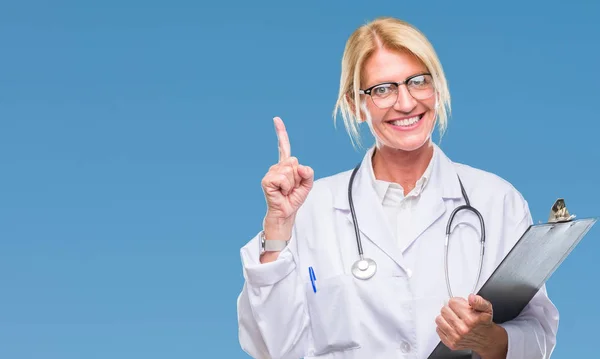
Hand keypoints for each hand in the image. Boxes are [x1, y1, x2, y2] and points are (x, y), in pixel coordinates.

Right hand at [261, 117, 313, 239]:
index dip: (280, 133)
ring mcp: (271, 173)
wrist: (286, 213)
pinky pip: (283, 178)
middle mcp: (276, 166)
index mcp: (285, 165)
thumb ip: (308, 173)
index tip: (276, 119)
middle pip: (294, 161)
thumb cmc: (293, 199)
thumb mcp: (307, 184)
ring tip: (286, 191)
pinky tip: (281, 192)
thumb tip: (300, 167)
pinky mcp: (267, 180)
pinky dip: (286, 187)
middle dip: (298, 177)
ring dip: (292, 184)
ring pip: (290, 171)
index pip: (284, 146)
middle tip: (292, 188)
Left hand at [435, 294, 507, 358]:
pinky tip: (452, 327)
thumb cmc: (483, 323)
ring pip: (439, 319)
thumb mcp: (486, 308)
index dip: (457, 302)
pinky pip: (438, 329)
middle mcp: (463, 329)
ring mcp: (456, 337)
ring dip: (445, 317)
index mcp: (471, 319)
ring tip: (453, 319)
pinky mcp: (451, 343)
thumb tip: (471, 298)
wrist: (486, 339)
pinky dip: (443, 327)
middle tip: (457, 312)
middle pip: (444, 310)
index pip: (452, 302)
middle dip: (450, 309)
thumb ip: (479, 301)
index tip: (461, 305)